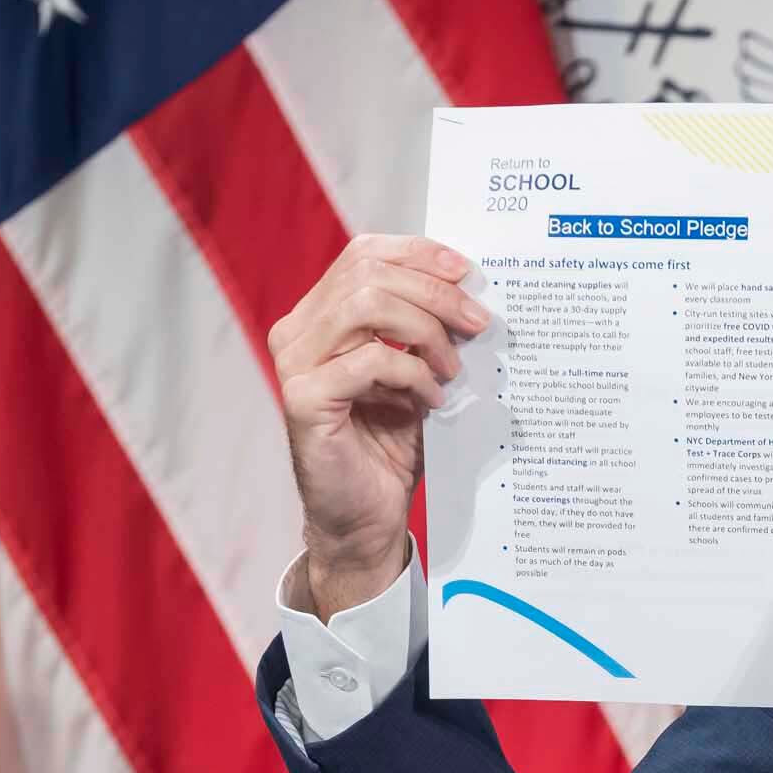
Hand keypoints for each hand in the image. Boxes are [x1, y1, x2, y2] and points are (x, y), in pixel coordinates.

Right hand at [267, 234, 491, 615]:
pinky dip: (412, 374)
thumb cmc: (390, 447)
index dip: (419, 254)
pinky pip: (369, 360)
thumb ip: (426, 330)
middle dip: (435, 293)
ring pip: (367, 306)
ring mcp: (294, 363)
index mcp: (319, 316)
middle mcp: (297, 332)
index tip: (467, 273)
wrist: (366, 519)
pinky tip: (431, 400)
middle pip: (369, 274)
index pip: (364, 254)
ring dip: (425, 332)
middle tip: (478, 324)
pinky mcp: (302, 399)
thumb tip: (471, 291)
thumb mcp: (416, 375)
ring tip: (453, 369)